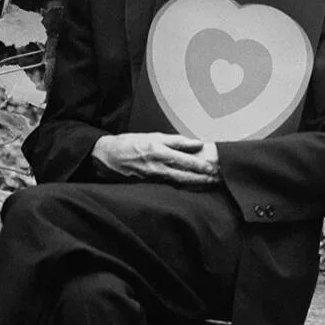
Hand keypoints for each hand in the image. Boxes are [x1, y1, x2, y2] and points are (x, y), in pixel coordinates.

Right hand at [91, 133, 220, 185]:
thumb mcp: (153, 136)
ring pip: (179, 183)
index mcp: (159, 152)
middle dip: (202, 179)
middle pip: (185, 176)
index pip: (185, 161)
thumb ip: (176, 141)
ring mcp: (154, 178)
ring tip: (210, 184)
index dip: (200, 166)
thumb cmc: (129, 144)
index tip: (214, 168)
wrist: (106, 157)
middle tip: (218, 180)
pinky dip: (183, 188)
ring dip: (196, 185)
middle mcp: (158, 167)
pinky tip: (193, 188)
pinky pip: (170, 187)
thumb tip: (196, 144)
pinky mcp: (150, 185)